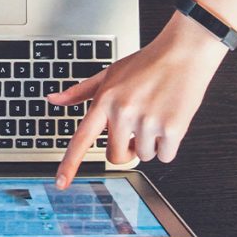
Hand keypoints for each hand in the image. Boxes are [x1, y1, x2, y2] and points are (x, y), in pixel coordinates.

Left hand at [50, 12, 228, 188]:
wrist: (183, 53)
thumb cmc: (146, 63)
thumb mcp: (109, 73)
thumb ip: (80, 91)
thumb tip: (53, 100)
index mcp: (105, 100)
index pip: (82, 138)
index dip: (70, 164)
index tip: (61, 183)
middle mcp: (123, 112)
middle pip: (116, 156)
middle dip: (126, 149)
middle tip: (136, 129)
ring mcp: (147, 121)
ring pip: (143, 156)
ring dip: (150, 143)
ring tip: (155, 114)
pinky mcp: (172, 128)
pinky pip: (165, 156)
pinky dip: (168, 145)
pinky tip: (169, 119)